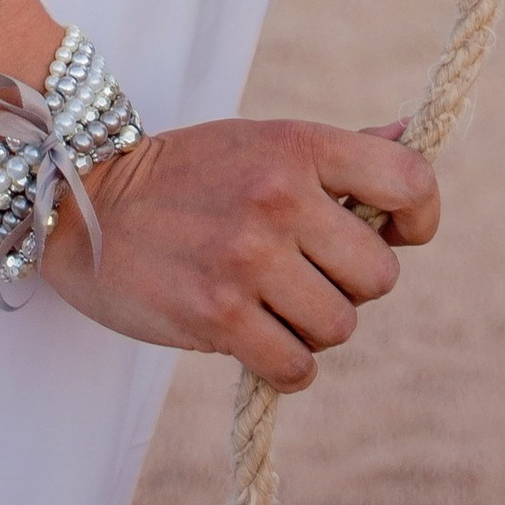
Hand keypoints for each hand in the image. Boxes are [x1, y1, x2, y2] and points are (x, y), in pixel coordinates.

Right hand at [43, 113, 437, 387]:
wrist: (86, 201)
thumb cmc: (188, 174)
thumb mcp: (263, 142)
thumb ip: (341, 151)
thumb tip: (412, 137)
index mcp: (298, 145)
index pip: (409, 180)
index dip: (419, 217)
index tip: (395, 231)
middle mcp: (280, 197)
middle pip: (379, 275)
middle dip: (350, 284)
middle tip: (307, 273)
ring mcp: (249, 258)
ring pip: (341, 326)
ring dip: (314, 327)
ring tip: (273, 304)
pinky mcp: (218, 316)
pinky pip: (297, 367)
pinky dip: (285, 365)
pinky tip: (256, 338)